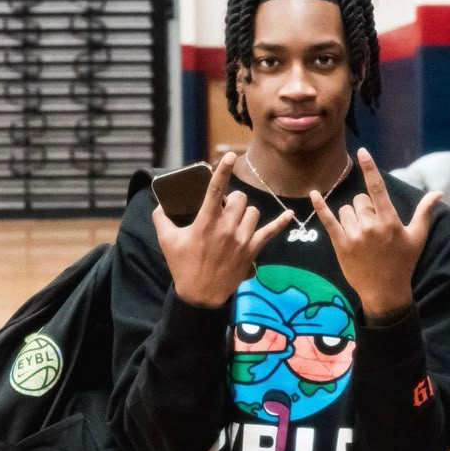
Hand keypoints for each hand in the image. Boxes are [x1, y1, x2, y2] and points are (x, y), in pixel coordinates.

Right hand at [153, 152, 291, 307]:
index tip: (230, 154)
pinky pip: (271, 232)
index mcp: (206, 221)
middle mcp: (226, 227)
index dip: (223, 170)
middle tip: (224, 210)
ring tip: (235, 222)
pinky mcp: (252, 250)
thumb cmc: (183, 267)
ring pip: (253, 212)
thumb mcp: (167, 241)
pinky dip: (281, 222)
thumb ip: (161, 219)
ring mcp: (242, 239)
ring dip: (245, 213)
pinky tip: (290, 214)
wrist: (200, 296)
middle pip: (239, 198)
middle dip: (232, 200)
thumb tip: (159, 205)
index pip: (216, 189)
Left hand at [310, 147, 440, 319]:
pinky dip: (320, 206)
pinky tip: (313, 194)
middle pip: (360, 201)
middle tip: (373, 228)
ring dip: (351, 217)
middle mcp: (371, 226)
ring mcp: (354, 236)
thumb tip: (439, 192)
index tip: (363, 151)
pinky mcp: (340, 245)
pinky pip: (328, 221)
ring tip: (361, 234)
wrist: (384, 292)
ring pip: (346, 210)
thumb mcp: (416, 237)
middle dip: (364, 209)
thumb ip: (424, 212)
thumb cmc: (403, 263)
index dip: (370, 168)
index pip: (378, 188)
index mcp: (390, 221)